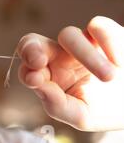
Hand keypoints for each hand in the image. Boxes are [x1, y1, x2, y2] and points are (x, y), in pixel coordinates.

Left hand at [17, 16, 123, 131]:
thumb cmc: (107, 109)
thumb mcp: (81, 115)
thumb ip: (56, 105)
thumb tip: (38, 86)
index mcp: (50, 75)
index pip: (28, 66)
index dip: (27, 69)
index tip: (34, 79)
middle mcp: (60, 56)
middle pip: (33, 42)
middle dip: (30, 49)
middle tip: (38, 61)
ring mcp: (81, 42)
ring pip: (68, 35)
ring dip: (86, 55)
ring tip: (109, 77)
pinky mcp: (106, 32)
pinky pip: (98, 27)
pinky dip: (109, 42)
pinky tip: (119, 63)